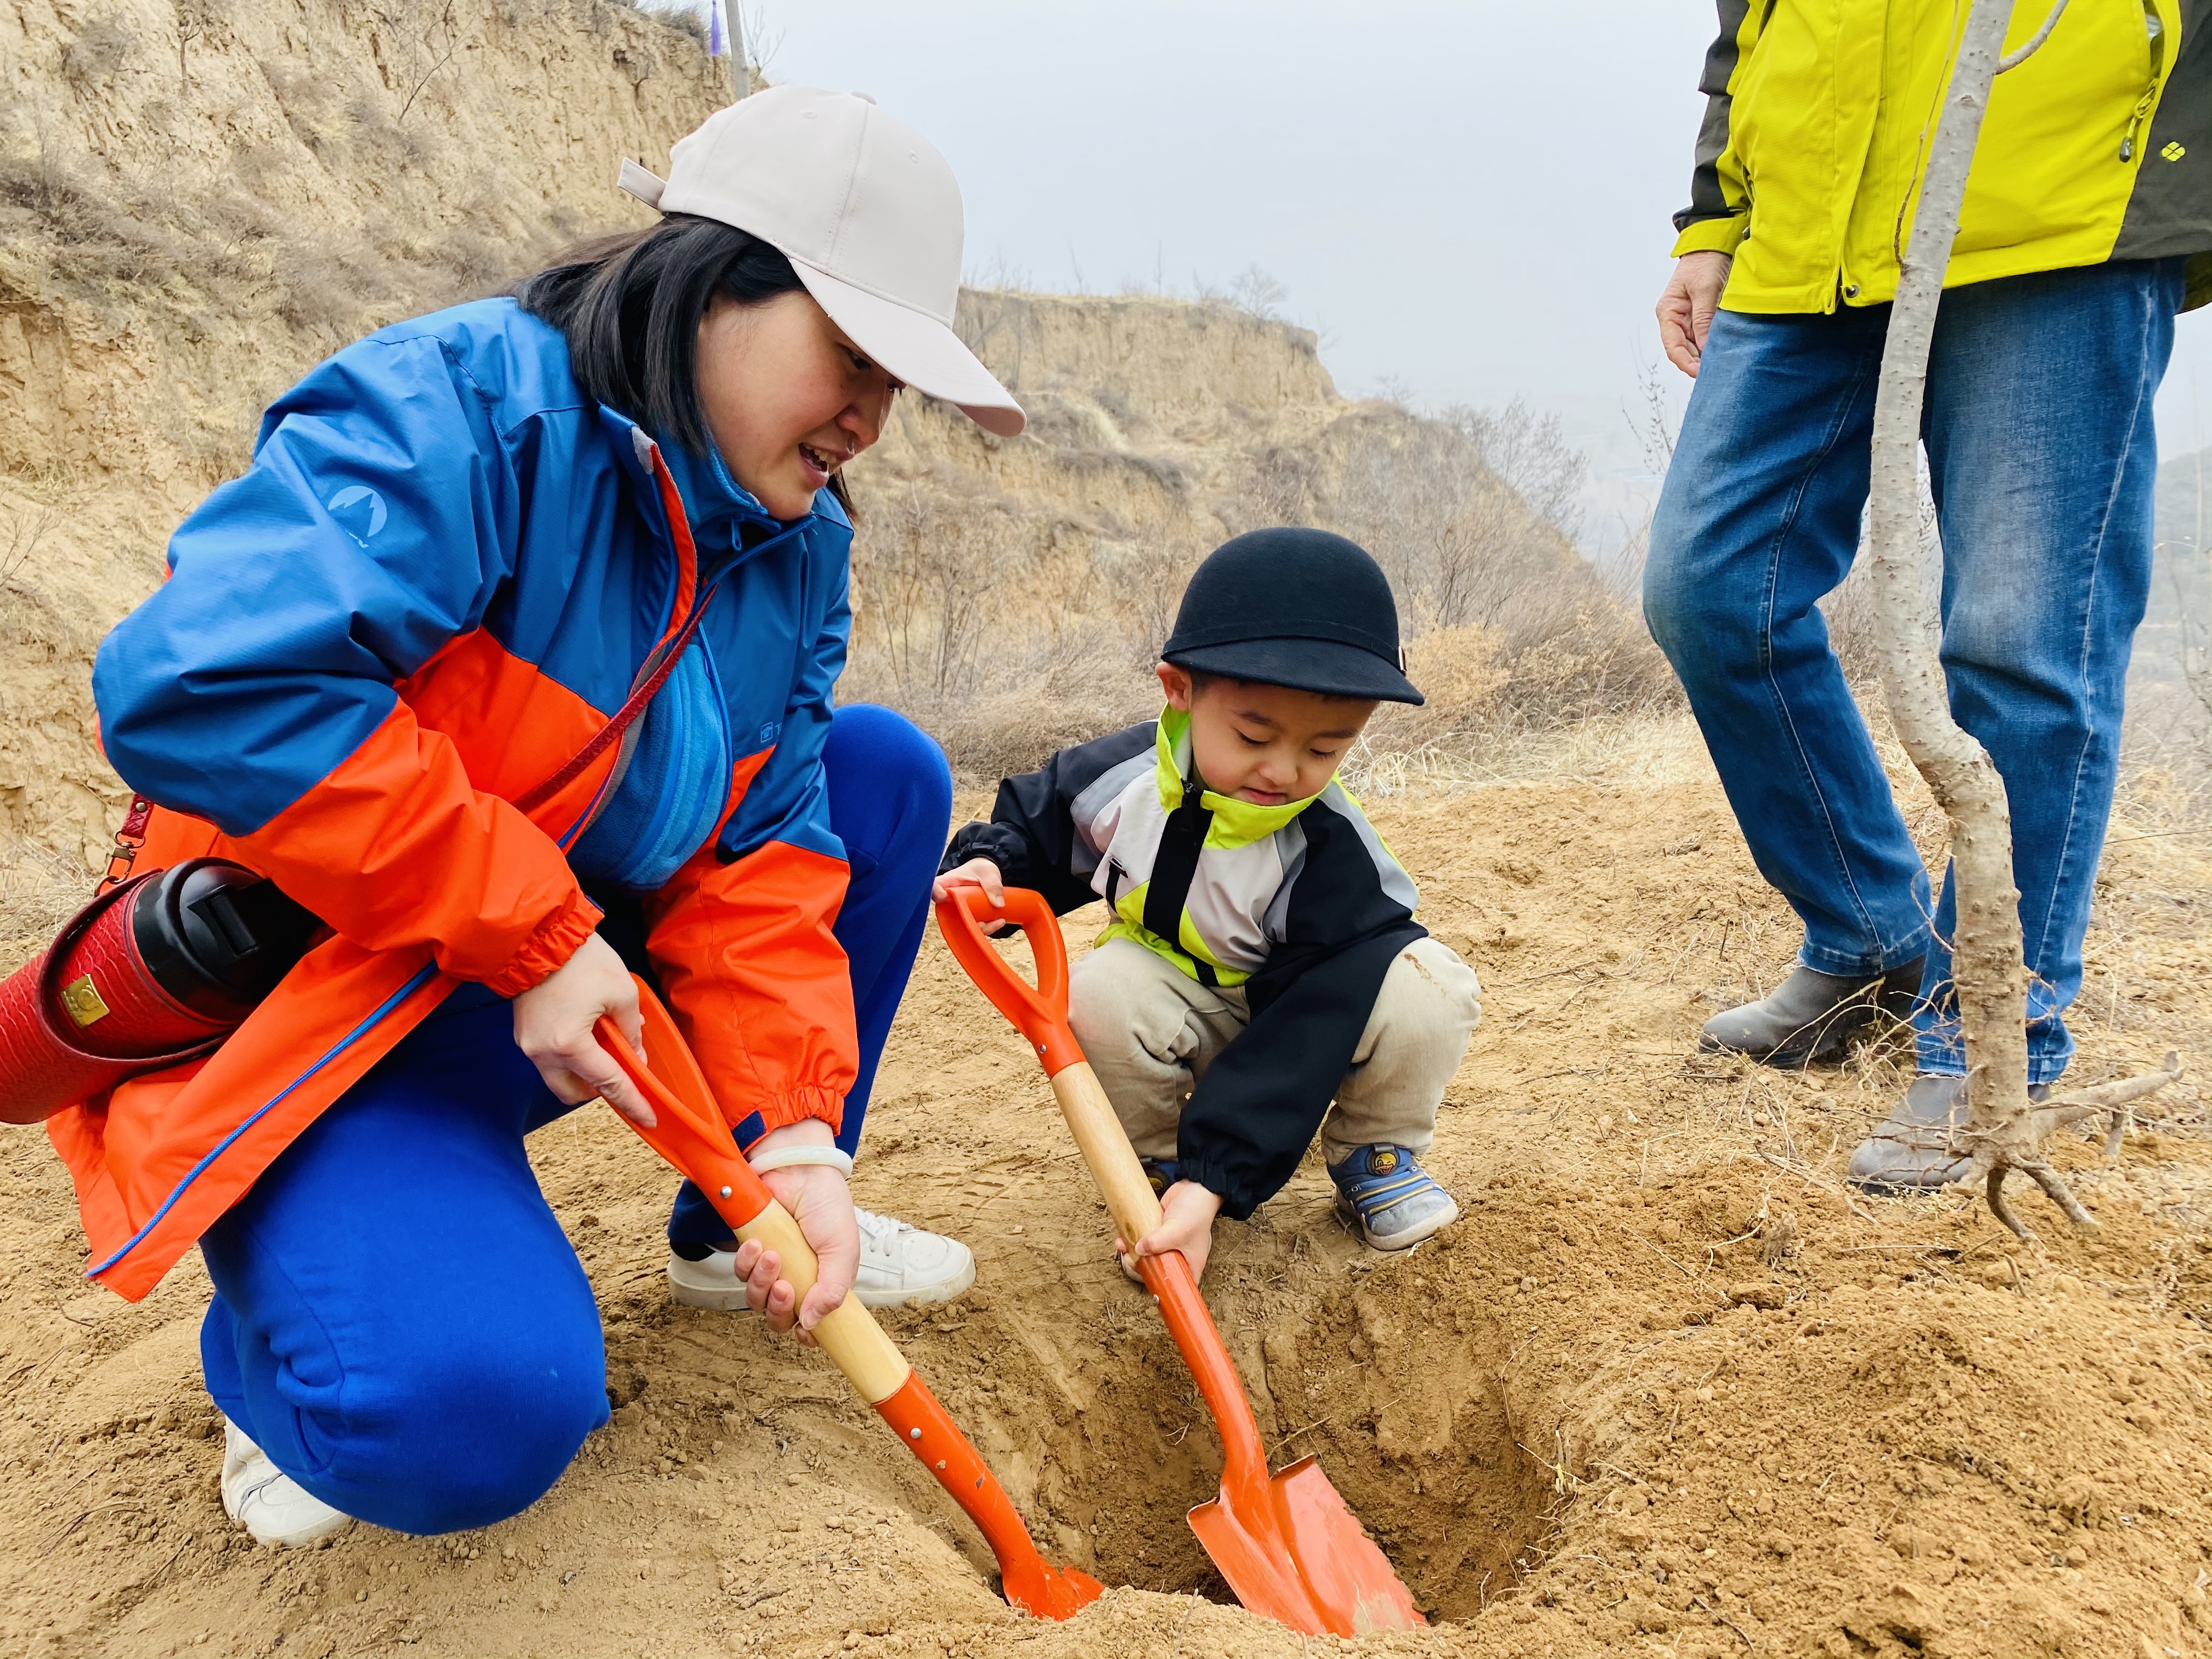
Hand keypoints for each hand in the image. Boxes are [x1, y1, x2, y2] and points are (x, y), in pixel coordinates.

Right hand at [511, 932, 652, 1126]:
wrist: (537, 936)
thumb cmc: (581, 960)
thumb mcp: (622, 993)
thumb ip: (631, 1031)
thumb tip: (636, 1056)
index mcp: (569, 1044)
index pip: (608, 1084)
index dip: (632, 1102)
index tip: (648, 1117)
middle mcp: (543, 1052)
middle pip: (574, 1092)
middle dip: (600, 1090)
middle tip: (623, 1072)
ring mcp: (528, 1045)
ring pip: (559, 1078)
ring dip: (584, 1072)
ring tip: (606, 1045)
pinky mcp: (523, 1034)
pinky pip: (549, 1059)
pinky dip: (571, 1056)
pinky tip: (589, 1034)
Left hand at [728, 1120, 857, 1341]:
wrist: (799, 1171)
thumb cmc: (827, 1207)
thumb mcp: (842, 1251)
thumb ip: (833, 1291)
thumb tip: (812, 1325)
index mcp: (824, 1283)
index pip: (811, 1324)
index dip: (805, 1333)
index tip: (803, 1330)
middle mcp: (797, 1279)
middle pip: (778, 1318)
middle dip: (779, 1309)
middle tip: (785, 1287)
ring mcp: (772, 1267)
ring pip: (756, 1299)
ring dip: (762, 1283)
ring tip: (772, 1256)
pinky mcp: (751, 1252)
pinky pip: (740, 1273)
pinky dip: (747, 1263)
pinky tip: (757, 1244)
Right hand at [932, 857, 1010, 934]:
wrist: (985, 873)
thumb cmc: (981, 869)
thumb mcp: (988, 872)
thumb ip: (993, 885)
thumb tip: (999, 904)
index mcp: (948, 882)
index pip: (935, 888)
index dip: (938, 895)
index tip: (948, 897)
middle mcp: (948, 899)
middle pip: (950, 914)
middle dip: (968, 923)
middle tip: (985, 922)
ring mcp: (956, 909)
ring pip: (963, 925)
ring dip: (981, 928)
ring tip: (999, 921)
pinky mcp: (965, 916)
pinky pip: (972, 926)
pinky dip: (985, 928)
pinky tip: (999, 922)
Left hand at [1119, 1179, 1223, 1283]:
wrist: (1196, 1186)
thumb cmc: (1197, 1212)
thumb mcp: (1177, 1231)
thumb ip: (1157, 1243)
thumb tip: (1138, 1249)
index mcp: (1189, 1264)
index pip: (1175, 1285)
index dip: (1161, 1286)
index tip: (1145, 1278)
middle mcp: (1178, 1255)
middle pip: (1156, 1268)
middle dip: (1139, 1264)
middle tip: (1129, 1258)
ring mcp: (1167, 1242)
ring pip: (1146, 1252)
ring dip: (1131, 1249)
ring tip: (1122, 1244)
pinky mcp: (1158, 1229)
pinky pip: (1143, 1236)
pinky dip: (1132, 1235)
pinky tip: (1124, 1233)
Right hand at [1656, 251, 1731, 377]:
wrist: (1713, 244)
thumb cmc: (1704, 262)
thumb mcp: (1705, 290)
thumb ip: (1703, 319)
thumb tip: (1703, 347)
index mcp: (1668, 312)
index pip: (1673, 346)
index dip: (1685, 363)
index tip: (1700, 373)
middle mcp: (1675, 319)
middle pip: (1682, 350)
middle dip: (1696, 363)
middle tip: (1714, 373)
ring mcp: (1688, 319)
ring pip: (1693, 346)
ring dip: (1704, 356)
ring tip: (1719, 365)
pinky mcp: (1701, 316)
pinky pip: (1703, 337)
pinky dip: (1711, 346)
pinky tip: (1721, 352)